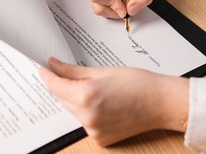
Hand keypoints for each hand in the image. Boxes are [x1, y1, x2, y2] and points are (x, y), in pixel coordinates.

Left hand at [38, 57, 188, 146]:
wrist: (160, 102)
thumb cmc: (138, 83)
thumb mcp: (102, 71)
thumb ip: (73, 71)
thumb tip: (54, 66)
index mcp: (86, 96)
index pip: (55, 86)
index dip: (48, 75)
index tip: (44, 67)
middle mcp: (87, 117)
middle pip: (62, 98)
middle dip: (64, 86)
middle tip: (75, 74)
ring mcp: (93, 130)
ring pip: (73, 110)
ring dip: (76, 99)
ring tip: (98, 89)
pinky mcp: (100, 139)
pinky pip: (84, 122)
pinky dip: (87, 112)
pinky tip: (104, 103)